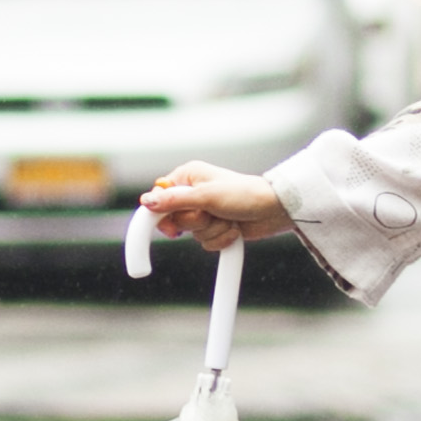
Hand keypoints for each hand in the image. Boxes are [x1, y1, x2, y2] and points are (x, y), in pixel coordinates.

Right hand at [142, 162, 292, 252]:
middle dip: (195, 222)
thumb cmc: (244, 194)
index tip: (157, 230)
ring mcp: (205, 212)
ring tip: (228, 218)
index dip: (157, 214)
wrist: (274, 210)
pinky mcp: (215, 228)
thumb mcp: (206, 196)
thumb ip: (174, 201)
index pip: (159, 197)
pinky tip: (234, 229)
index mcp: (187, 177)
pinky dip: (220, 239)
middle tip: (209, 214)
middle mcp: (193, 194)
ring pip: (192, 234)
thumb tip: (146, 202)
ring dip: (212, 231)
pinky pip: (206, 243)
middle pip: (174, 219)